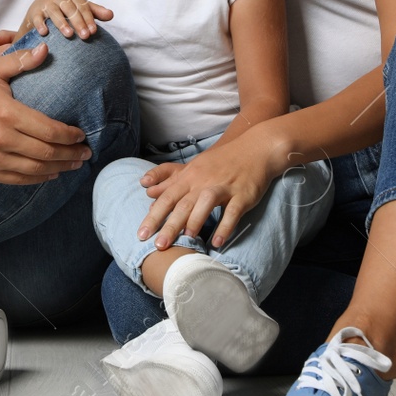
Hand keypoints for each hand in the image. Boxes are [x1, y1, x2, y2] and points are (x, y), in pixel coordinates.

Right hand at [0, 41, 89, 184]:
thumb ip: (20, 60)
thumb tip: (46, 49)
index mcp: (6, 114)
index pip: (48, 130)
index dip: (69, 135)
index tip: (81, 134)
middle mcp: (0, 139)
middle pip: (46, 152)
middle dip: (71, 154)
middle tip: (86, 153)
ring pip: (35, 169)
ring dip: (60, 168)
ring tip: (75, 164)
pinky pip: (20, 179)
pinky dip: (39, 179)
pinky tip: (52, 173)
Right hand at [21, 0, 112, 38]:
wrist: (42, 4)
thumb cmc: (66, 9)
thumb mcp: (81, 8)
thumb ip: (95, 12)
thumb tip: (111, 15)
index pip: (83, 7)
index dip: (89, 18)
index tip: (93, 32)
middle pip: (70, 8)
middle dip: (78, 22)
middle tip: (85, 36)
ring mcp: (46, 5)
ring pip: (54, 12)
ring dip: (62, 23)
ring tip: (69, 34)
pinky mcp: (34, 12)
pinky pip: (37, 17)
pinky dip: (40, 24)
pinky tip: (44, 33)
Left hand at [136, 131, 284, 249]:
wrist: (255, 149)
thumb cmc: (220, 162)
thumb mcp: (193, 167)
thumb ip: (169, 179)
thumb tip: (147, 189)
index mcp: (190, 176)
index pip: (167, 198)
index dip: (153, 216)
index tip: (141, 235)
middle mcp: (203, 181)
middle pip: (183, 203)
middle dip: (169, 225)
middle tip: (158, 246)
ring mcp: (224, 187)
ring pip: (206, 203)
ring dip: (196, 221)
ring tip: (187, 240)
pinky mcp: (243, 194)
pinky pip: (233, 211)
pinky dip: (225, 226)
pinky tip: (218, 242)